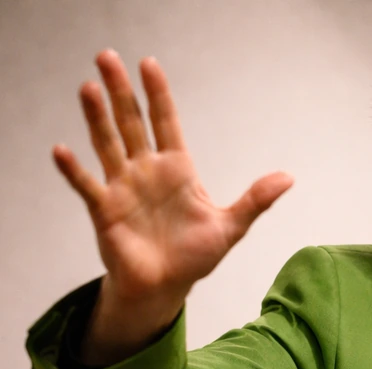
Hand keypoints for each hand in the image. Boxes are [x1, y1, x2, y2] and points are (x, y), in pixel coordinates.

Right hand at [53, 50, 292, 363]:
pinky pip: (86, 186)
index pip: (165, 122)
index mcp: (177, 170)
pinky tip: (62, 151)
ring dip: (96, 118)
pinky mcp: (105, 211)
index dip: (158, 95)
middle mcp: (146, 171)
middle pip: (131, 123)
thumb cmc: (195, 256)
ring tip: (87, 88)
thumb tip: (289, 177)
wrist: (166, 287)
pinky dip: (74, 170)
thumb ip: (256, 200)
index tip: (149, 65)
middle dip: (121, 92)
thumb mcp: (231, 226)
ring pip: (107, 144)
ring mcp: (123, 188)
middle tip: (107, 57)